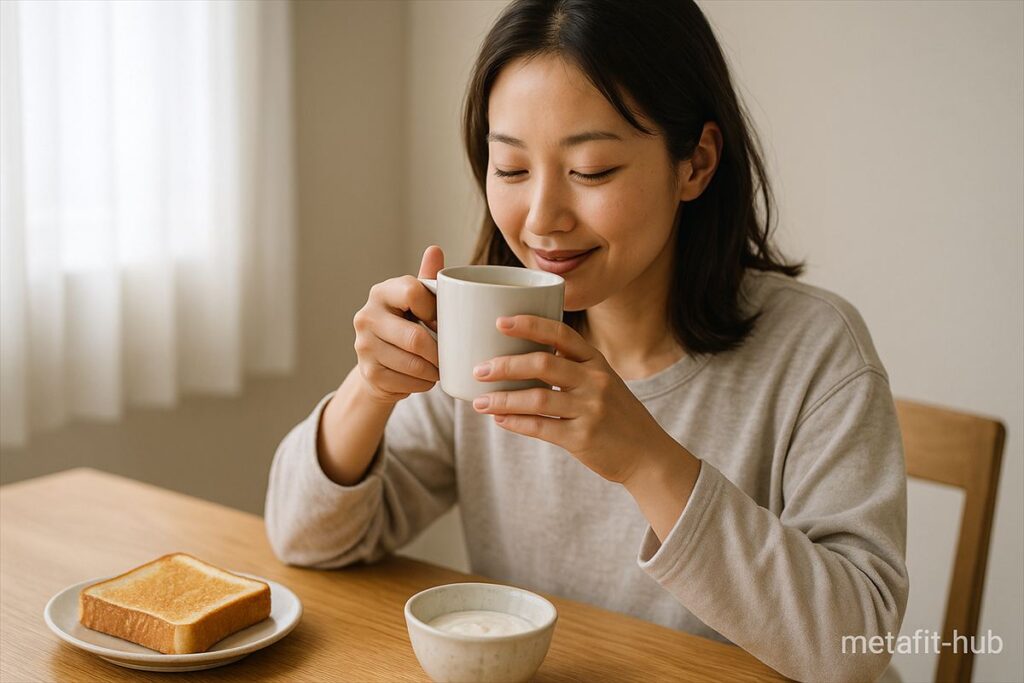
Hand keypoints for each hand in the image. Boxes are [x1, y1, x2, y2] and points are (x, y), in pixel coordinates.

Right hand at [351, 246, 443, 404]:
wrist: (379, 363)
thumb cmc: (406, 325)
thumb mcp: (416, 302)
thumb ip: (428, 279)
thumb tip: (435, 250)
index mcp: (381, 292)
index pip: (413, 293)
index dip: (435, 310)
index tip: (442, 321)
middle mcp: (366, 317)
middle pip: (416, 338)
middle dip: (440, 351)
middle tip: (452, 354)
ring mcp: (363, 346)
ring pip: (414, 364)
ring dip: (435, 370)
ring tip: (442, 367)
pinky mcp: (368, 373)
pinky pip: (408, 383)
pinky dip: (424, 383)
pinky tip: (426, 377)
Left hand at [471, 314, 679, 484]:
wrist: (648, 455)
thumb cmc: (616, 416)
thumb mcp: (603, 382)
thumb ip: (571, 369)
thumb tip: (519, 361)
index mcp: (597, 361)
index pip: (561, 333)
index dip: (529, 324)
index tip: (500, 322)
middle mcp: (596, 381)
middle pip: (543, 363)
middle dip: (506, 365)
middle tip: (480, 369)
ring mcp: (590, 409)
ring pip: (537, 398)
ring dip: (503, 399)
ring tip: (479, 402)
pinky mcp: (583, 438)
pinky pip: (541, 428)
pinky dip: (516, 423)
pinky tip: (499, 420)